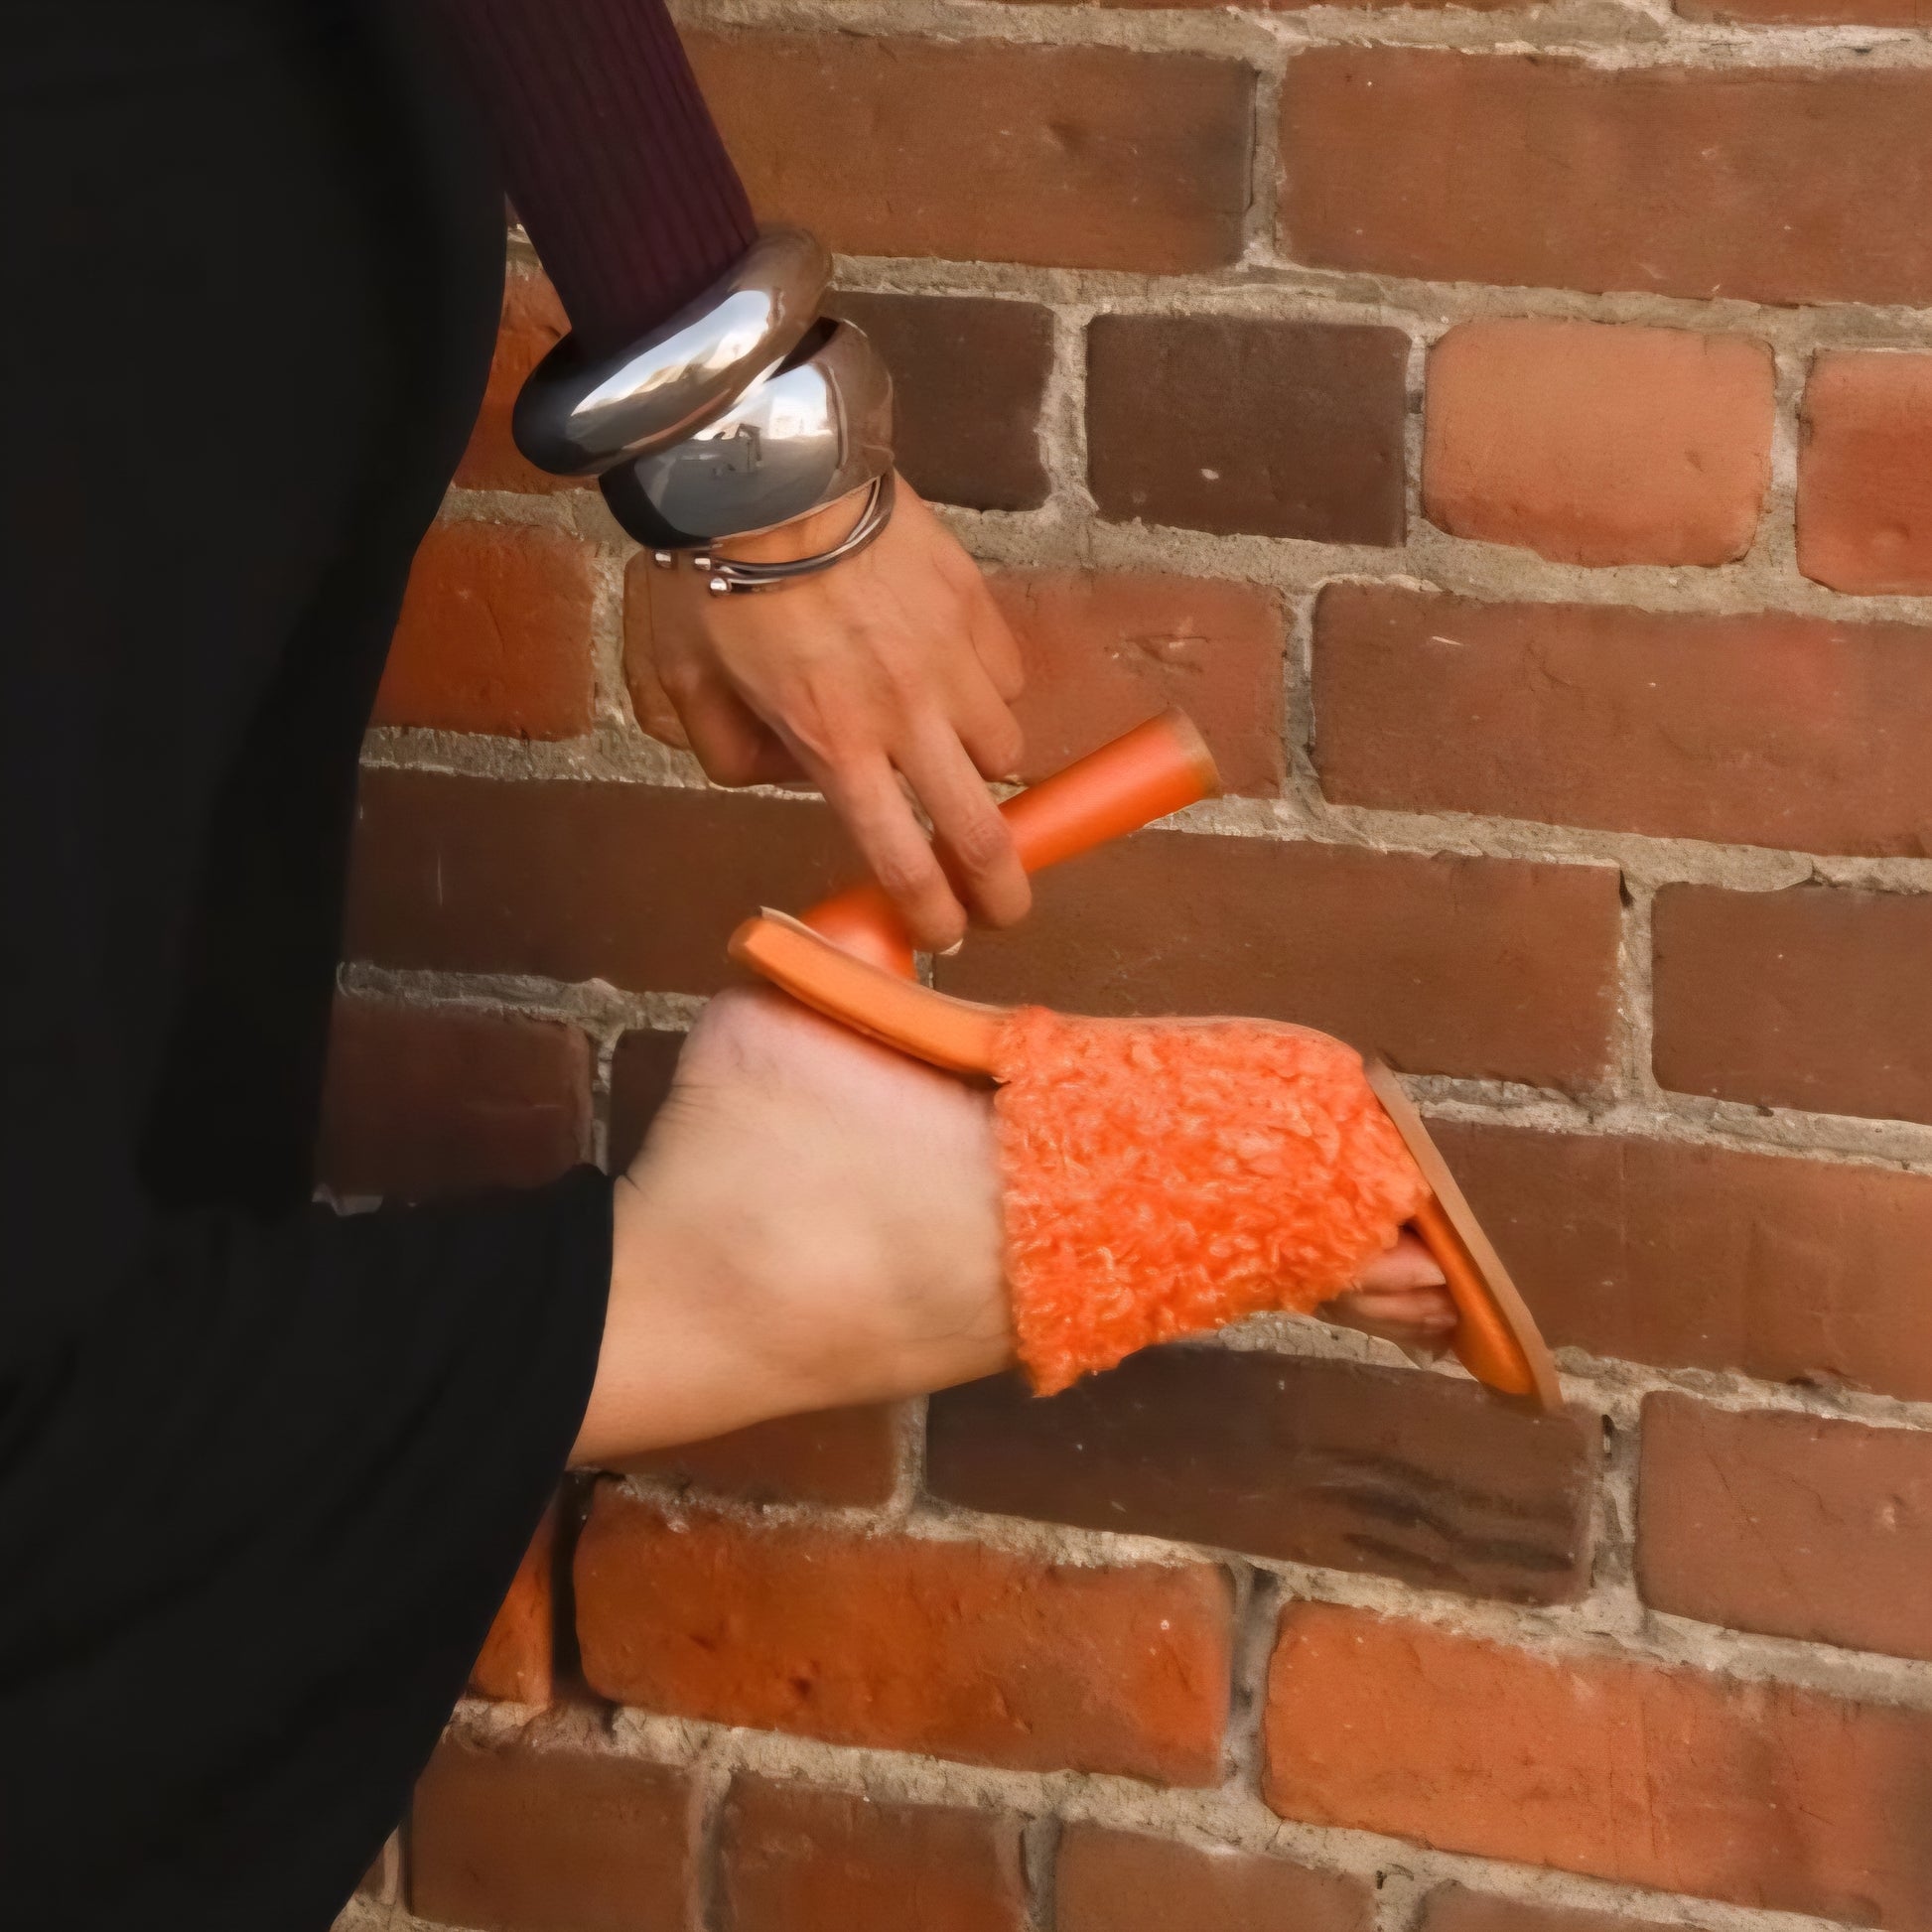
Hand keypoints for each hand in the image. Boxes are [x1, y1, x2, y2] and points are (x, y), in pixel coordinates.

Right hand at [574, 994, 1459, 1464]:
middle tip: (1446, 1279)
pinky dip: (1212, 1297)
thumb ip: (873, 943)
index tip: (1394, 1167)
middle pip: (1226, 1243)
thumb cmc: (731, 1163)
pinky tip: (1251, 1299)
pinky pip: (1136, 1308)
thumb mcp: (793, 1010)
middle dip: (1339, 1258)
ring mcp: (1029, 1311)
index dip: (1302, 1146)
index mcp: (1031, 1155)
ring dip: (1287, 1287)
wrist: (676, 1316)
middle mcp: (1053, 1250)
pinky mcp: (1000, 1341)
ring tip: (1396, 1306)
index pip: (1201, 1141)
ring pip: (1189, 1288)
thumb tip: (917, 902)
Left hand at [633, 477, 1030, 952]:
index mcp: (835, 746)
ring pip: (1004, 751)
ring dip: (985, 772)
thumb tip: (785, 774)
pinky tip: (954, 677)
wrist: (766, 466)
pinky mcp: (973, 605)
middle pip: (981, 831)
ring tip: (958, 759)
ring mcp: (950, 660)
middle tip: (1005, 906)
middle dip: (1002, 888)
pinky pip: (1004, 674)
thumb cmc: (713, 572)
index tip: (945, 934)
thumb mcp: (687, 682)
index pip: (902, 860)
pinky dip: (988, 691)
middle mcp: (906, 717)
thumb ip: (733, 751)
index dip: (931, 913)